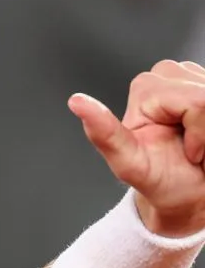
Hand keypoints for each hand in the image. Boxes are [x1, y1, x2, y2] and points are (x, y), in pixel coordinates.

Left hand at [70, 60, 204, 236]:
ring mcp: (194, 75)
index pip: (197, 103)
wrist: (189, 193)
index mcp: (146, 88)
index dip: (200, 133)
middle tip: (196, 150)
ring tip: (203, 145)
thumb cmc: (162, 181)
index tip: (187, 153)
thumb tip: (76, 101)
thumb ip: (104, 134)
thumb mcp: (130, 164)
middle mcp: (169, 74)